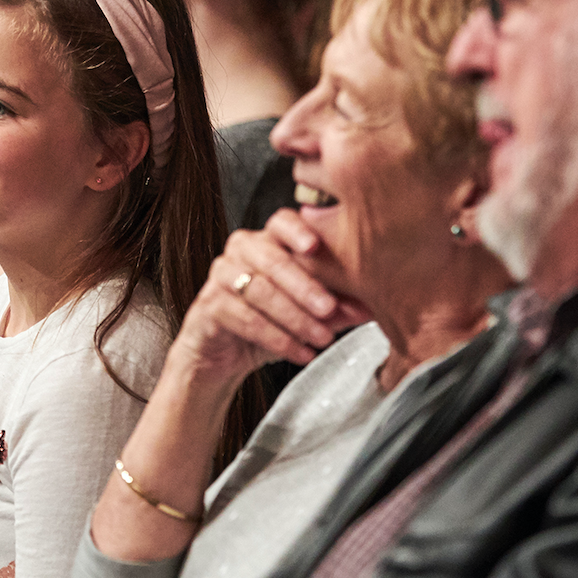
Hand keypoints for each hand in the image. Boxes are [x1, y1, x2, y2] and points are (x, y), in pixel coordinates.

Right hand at [168, 209, 371, 386]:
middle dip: (305, 286)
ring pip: (260, 291)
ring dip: (295, 318)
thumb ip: (336, 306)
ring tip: (320, 338)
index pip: (282, 222)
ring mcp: (221, 275)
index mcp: (269, 240)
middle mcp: (242, 251)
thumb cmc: (267, 322)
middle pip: (273, 259)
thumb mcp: (308, 313)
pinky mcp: (208, 305)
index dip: (298, 231)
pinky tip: (299, 352)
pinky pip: (244, 318)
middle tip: (330, 308)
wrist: (223, 355)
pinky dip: (276, 338)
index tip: (316, 246)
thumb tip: (369, 307)